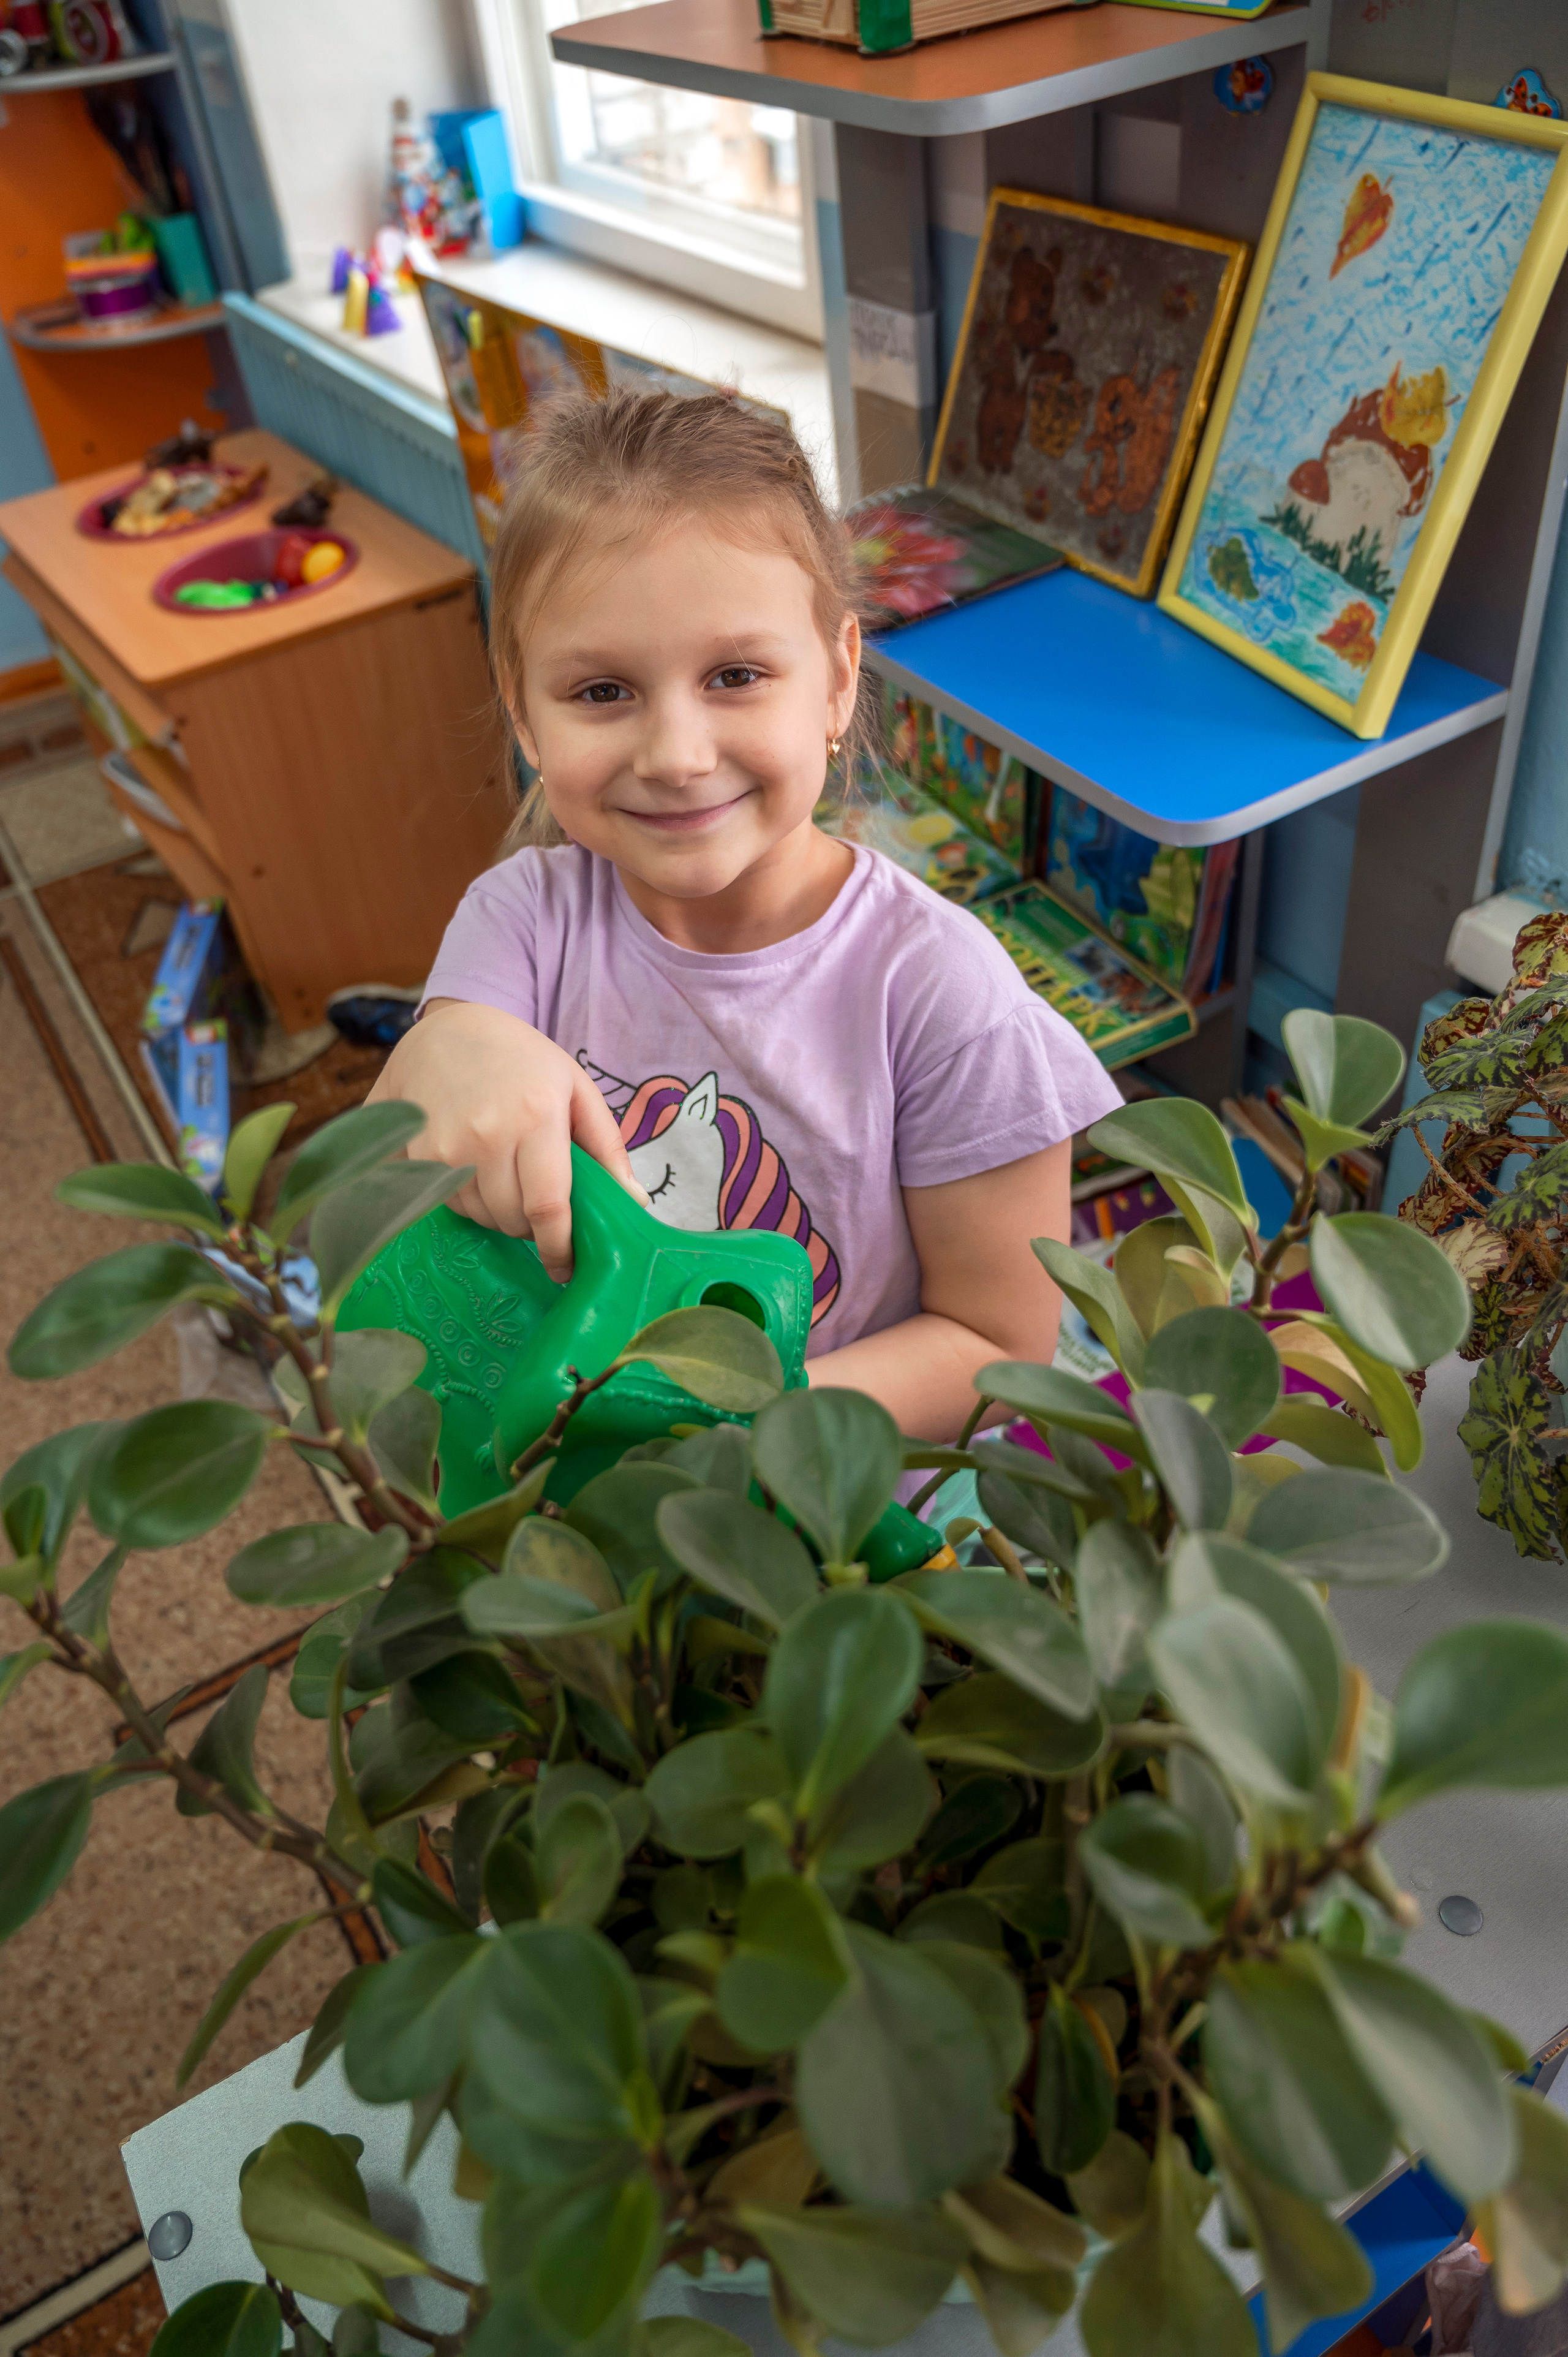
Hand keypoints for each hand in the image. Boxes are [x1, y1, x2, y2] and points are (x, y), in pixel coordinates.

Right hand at [366, 998, 647, 1279]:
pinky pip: (447, 1203)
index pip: (548, 1207)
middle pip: (512, 1218)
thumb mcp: (576, 1088)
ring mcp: (445, 1146)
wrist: (450, 1027)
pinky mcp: (414, 1152)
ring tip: (506, 1176)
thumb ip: (607, 1147)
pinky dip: (468, 1200)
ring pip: (480, 1216)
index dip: (557, 1246)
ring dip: (499, 1213)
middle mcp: (487, 1135)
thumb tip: (634, 1202)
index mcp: (537, 1117)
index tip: (564, 1268)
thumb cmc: (524, 1060)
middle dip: (530, 1225)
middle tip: (537, 1202)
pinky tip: (475, 1171)